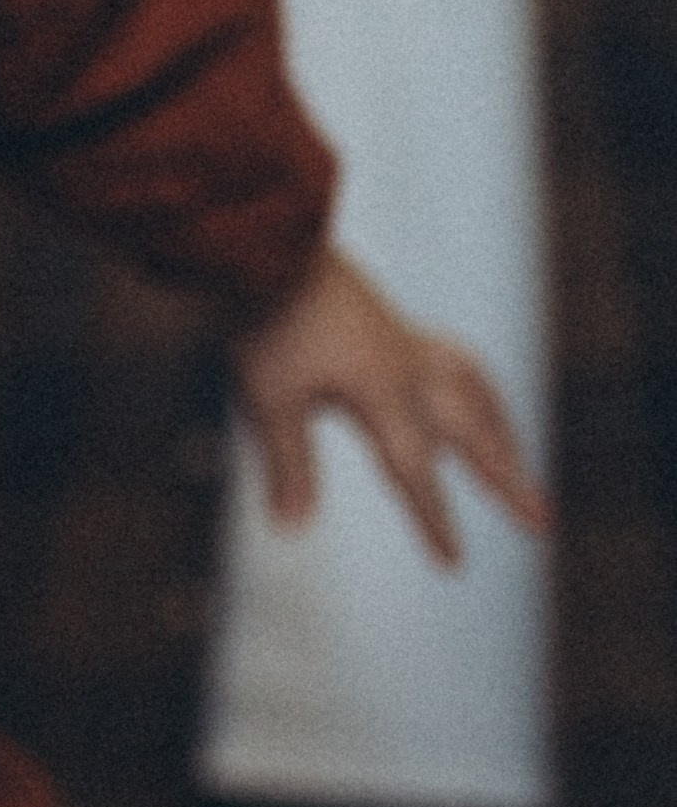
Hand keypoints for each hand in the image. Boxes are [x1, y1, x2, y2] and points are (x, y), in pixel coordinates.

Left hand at [230, 246, 548, 567]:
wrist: (267, 243)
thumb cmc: (265, 320)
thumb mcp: (268, 399)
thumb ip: (289, 463)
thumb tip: (292, 527)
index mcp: (384, 392)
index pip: (414, 471)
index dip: (434, 520)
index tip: (455, 563)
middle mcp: (409, 368)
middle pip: (471, 433)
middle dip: (506, 481)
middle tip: (542, 521)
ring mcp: (406, 341)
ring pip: (474, 392)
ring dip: (501, 433)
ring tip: (519, 466)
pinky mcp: (394, 323)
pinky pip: (455, 361)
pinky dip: (476, 387)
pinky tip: (472, 399)